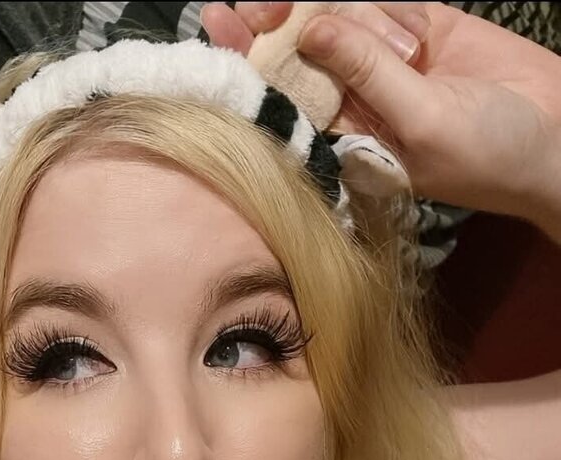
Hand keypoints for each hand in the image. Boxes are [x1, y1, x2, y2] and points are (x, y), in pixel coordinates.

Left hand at [200, 2, 560, 227]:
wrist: (556, 134)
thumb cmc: (489, 155)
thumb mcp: (422, 123)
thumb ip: (369, 75)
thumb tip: (312, 29)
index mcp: (340, 138)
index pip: (280, 97)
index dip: (247, 62)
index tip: (222, 25)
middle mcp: (352, 99)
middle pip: (296, 49)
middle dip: (279, 21)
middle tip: (265, 5)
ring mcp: (383, 61)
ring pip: (342, 16)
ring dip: (360, 16)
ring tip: (412, 51)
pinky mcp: (418, 29)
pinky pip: (387, 1)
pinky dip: (392, 7)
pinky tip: (416, 33)